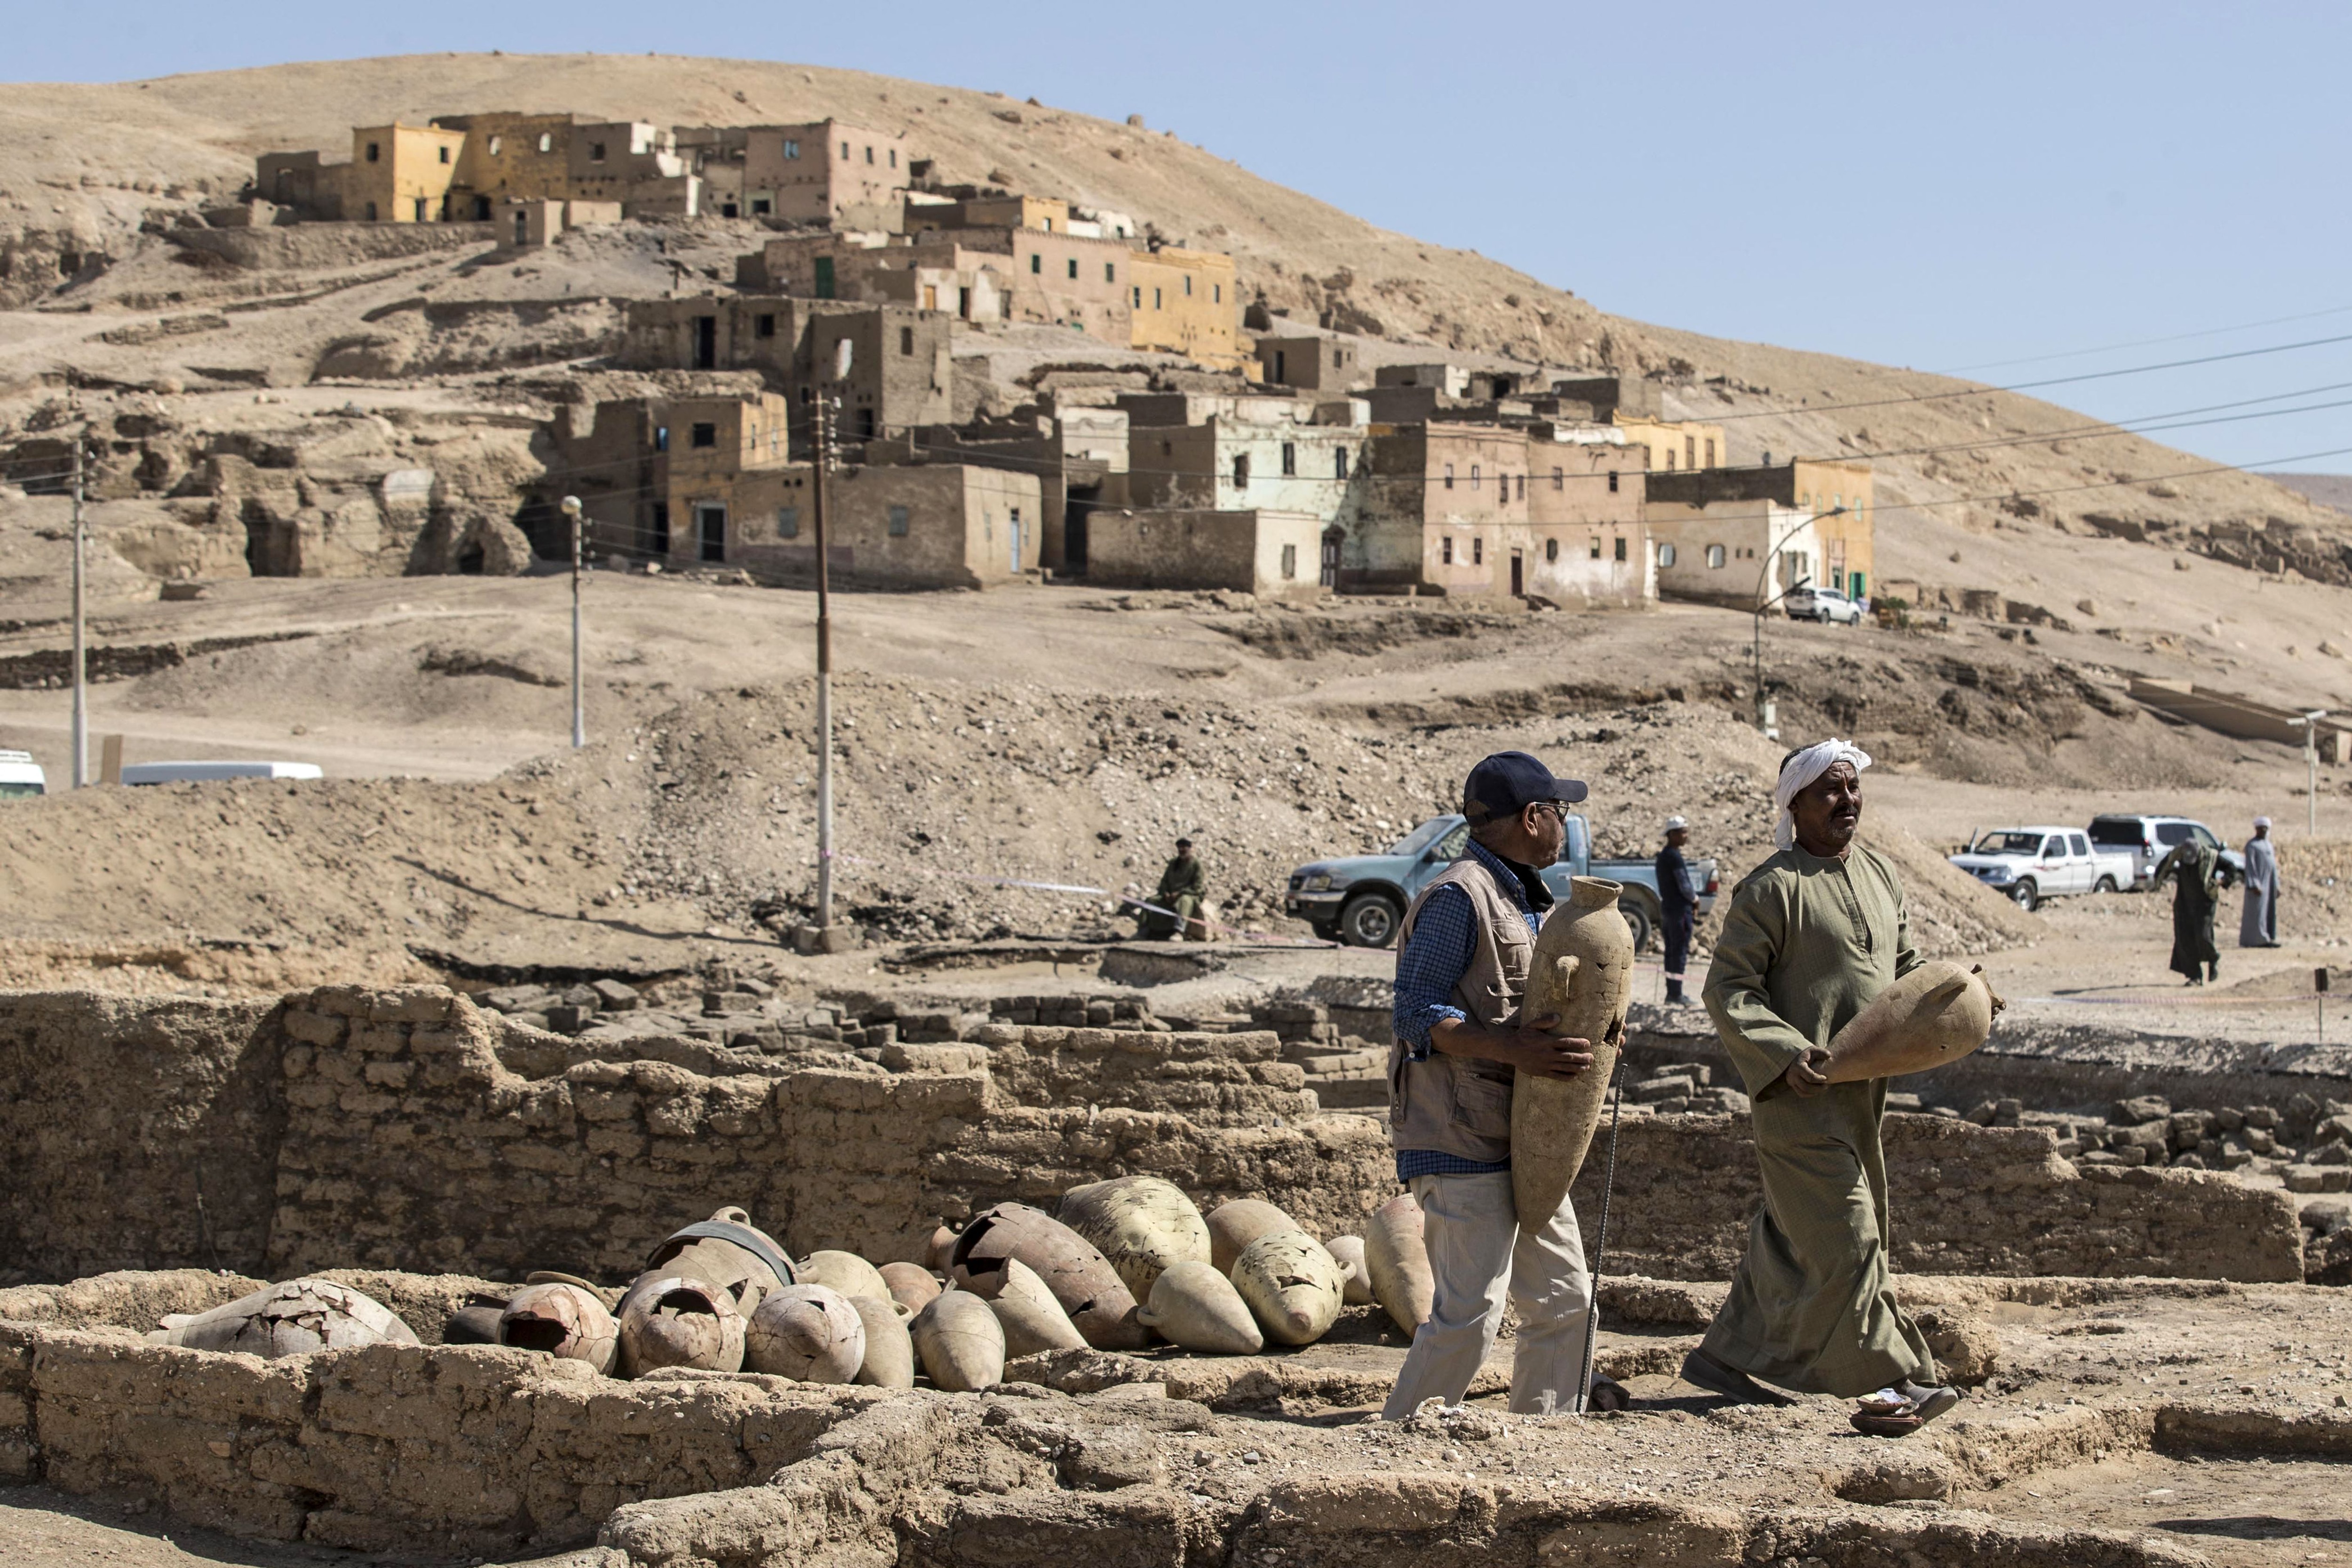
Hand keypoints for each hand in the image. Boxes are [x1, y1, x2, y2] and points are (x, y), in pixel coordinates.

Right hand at [1430, 1014, 1593, 1077]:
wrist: (1510, 1050)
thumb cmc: (1522, 1036)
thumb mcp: (1532, 1025)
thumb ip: (1545, 1021)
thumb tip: (1558, 1017)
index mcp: (1547, 1042)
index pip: (1567, 1043)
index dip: (1579, 1043)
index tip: (1587, 1044)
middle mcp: (1548, 1054)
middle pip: (1569, 1057)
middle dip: (1582, 1057)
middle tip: (1591, 1057)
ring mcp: (1545, 1064)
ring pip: (1566, 1068)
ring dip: (1578, 1068)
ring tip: (1587, 1067)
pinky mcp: (1542, 1072)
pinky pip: (1558, 1076)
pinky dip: (1568, 1077)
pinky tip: (1575, 1076)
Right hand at [1783, 1048, 1830, 1097]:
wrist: (1795, 1056)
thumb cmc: (1806, 1054)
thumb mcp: (1813, 1050)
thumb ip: (1821, 1052)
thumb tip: (1829, 1055)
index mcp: (1798, 1066)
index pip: (1809, 1077)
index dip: (1819, 1079)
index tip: (1826, 1078)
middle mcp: (1792, 1075)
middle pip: (1806, 1087)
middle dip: (1818, 1088)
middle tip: (1826, 1085)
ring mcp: (1791, 1080)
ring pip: (1803, 1092)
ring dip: (1815, 1092)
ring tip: (1823, 1087)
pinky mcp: (1792, 1084)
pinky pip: (1801, 1093)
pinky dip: (1810, 1094)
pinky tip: (1817, 1089)